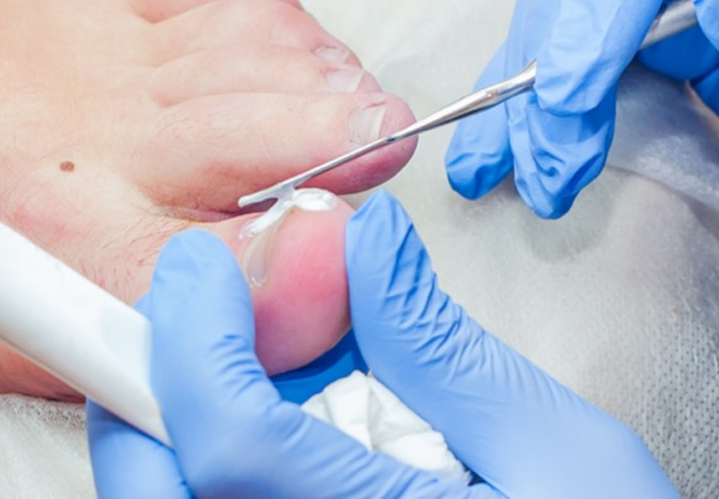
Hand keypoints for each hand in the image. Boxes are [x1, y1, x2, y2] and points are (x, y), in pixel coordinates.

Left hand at [87, 191, 677, 497]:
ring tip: (249, 375)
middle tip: (202, 317)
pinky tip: (282, 438)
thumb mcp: (566, 455)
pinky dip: (209, 476)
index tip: (205, 268)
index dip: (195, 337)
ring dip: (174, 433)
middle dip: (151, 385)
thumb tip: (366, 245)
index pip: (228, 439)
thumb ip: (443, 352)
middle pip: (155, 490)